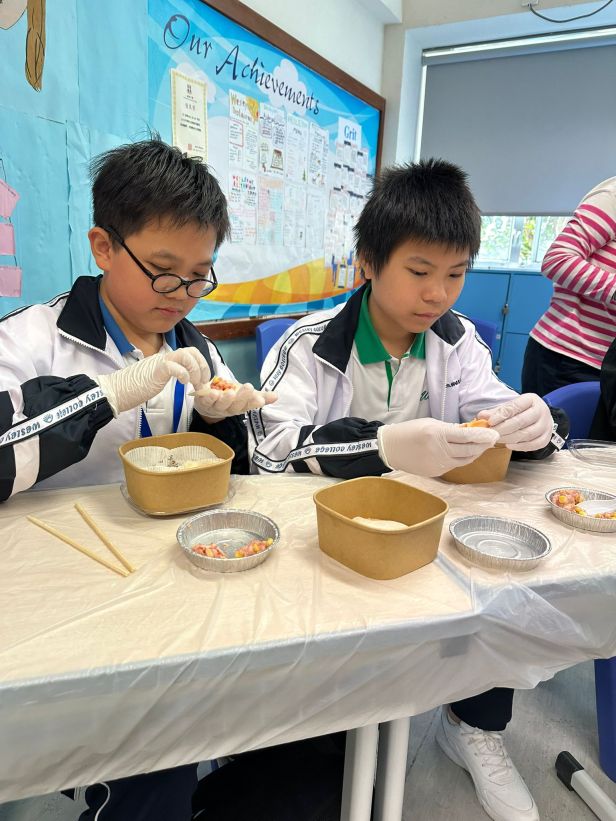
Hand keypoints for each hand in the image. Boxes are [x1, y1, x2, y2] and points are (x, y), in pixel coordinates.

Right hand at [95, 347, 210, 414]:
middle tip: (202, 382)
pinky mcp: (156, 371)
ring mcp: (160, 362)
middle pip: (191, 351)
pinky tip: (182, 383)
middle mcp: (164, 357)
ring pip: (186, 355)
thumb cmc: (134, 388)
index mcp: (165, 359)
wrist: (116, 391)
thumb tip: (184, 378)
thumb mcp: (157, 379)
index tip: (202, 380)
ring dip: (195, 371)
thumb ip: (169, 374)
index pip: (189, 352)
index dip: (201, 364)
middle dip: (202, 366)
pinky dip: (184, 374)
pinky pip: (175, 367)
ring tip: (193, 384)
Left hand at [193, 380, 276, 419]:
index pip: (249, 406)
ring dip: (226, 399)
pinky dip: (208, 397)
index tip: (260, 399)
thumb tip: (277, 396)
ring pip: (221, 404)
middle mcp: (228, 409)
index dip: (254, 403)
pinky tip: (212, 392)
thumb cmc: (230, 397)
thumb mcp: (246, 396)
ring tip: (230, 392)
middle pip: (236, 406)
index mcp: (240, 407)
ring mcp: (215, 406)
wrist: (207, 400)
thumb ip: (261, 396)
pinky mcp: (203, 402)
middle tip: (249, 388)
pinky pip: (206, 400)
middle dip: (242, 397)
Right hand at [378, 417, 498, 476]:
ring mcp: (437, 464)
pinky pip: (454, 465)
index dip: (483, 436)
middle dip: (483, 445)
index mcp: (437, 434)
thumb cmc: (409, 431)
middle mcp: (439, 451)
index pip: (467, 436)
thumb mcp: (430, 423)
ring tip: (481, 446)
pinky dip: (462, 459)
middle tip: (492, 440)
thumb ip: (450, 429)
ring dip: (475, 453)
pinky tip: (465, 453)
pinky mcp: (436, 472)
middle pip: (469, 450)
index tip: (493, 434)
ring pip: (464, 460)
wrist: (390, 448)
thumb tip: (468, 432)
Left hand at [477, 393, 552, 450]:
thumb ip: (496, 412)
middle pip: (521, 421)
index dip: (501, 415)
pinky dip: (520, 446)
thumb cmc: (521, 411)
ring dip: (510, 438)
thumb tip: (481, 416)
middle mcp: (541, 411)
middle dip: (503, 429)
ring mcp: (546, 425)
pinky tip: (509, 445)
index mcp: (531, 399)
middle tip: (491, 433)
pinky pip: (534, 444)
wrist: (539, 417)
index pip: (515, 406)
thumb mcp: (510, 407)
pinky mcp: (546, 437)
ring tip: (497, 439)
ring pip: (527, 434)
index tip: (490, 422)